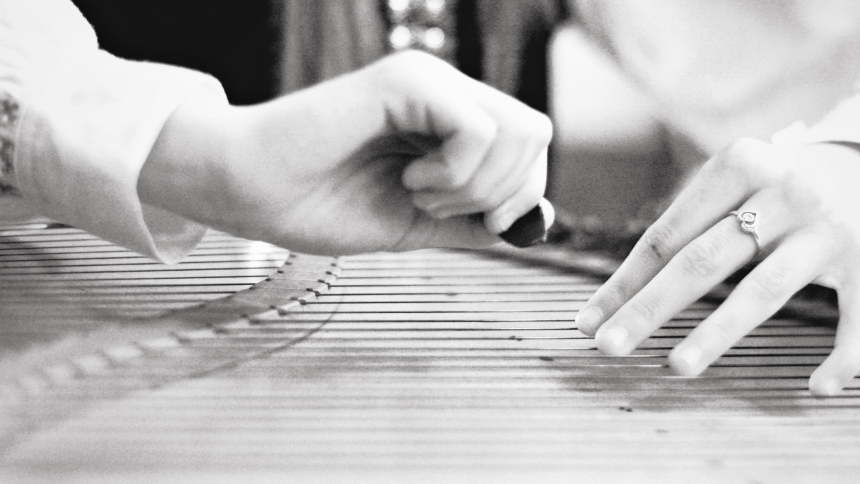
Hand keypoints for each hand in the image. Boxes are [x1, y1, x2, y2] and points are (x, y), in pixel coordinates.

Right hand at [138, 50, 551, 254]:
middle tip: (441, 205)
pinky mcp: (405, 82)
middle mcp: (446, 90)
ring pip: (519, 130)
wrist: (250, 191)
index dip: (523, 194)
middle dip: (505, 192)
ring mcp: (427, 79)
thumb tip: (536, 222)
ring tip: (416, 190)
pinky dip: (454, 174)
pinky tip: (409, 179)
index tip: (485, 225)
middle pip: (537, 134)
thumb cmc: (320, 204)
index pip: (531, 144)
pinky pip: (478, 131)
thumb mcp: (418, 222)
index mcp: (450, 119)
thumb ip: (474, 218)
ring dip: (475, 185)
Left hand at [575, 138, 859, 395]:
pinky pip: (857, 318)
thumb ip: (685, 230)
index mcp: (737, 166)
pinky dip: (840, 356)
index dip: (624, 282)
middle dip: (649, 308)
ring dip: (717, 332)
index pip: (667, 235)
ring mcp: (826, 228)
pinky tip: (816, 387)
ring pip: (763, 290)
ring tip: (677, 367)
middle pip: (702, 261)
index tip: (588, 322)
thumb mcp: (734, 184)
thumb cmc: (778, 187)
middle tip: (608, 347)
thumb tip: (615, 299)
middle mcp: (782, 191)